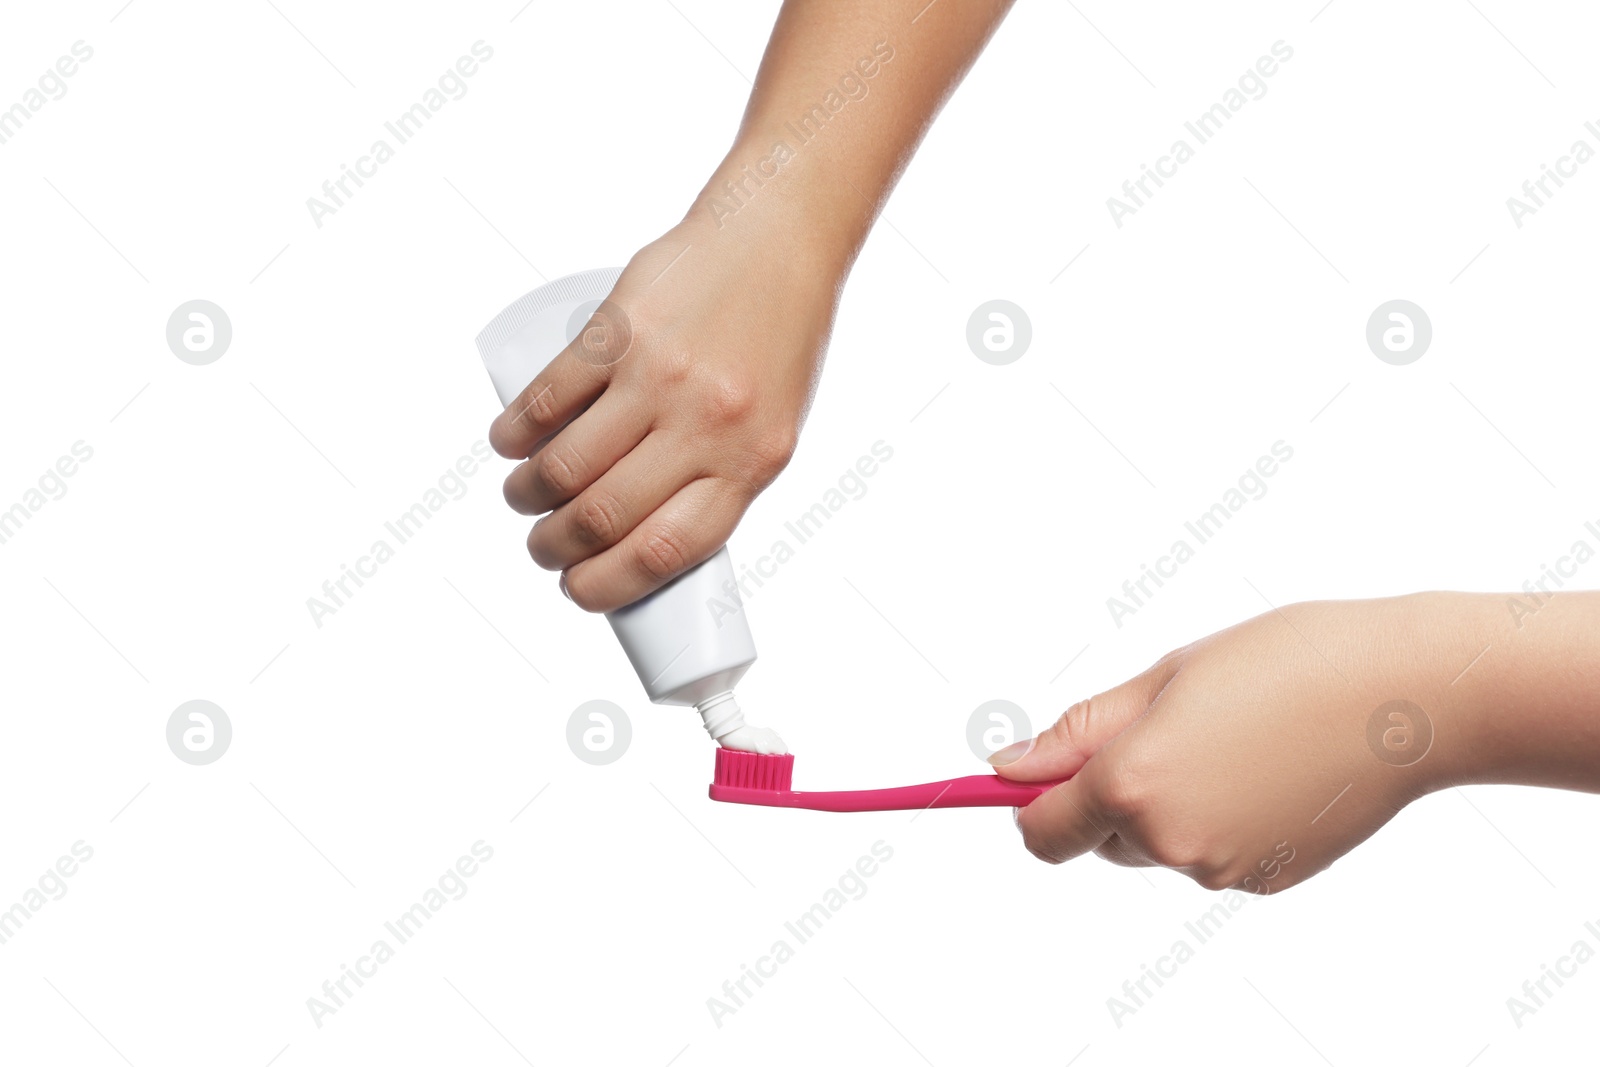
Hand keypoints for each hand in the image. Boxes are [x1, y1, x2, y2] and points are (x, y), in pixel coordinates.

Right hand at [488, 209, 841, 612]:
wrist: (776, 243)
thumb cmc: (773, 345)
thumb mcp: (769, 430)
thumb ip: (716, 482)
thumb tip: (641, 543)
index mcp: (751, 463)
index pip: (664, 552)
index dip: (607, 586)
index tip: (578, 591)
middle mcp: (706, 424)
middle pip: (602, 516)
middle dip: (554, 548)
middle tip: (542, 546)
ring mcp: (660, 375)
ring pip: (564, 465)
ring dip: (527, 494)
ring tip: (525, 495)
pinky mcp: (620, 328)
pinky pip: (548, 398)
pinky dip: (515, 432)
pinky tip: (509, 443)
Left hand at [992, 594, 1533, 892]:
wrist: (1407, 696)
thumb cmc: (1285, 661)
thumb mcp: (1165, 677)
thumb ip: (1079, 733)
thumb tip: (1008, 769)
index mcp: (1132, 785)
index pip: (1041, 831)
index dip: (1033, 803)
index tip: (1037, 776)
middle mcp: (1170, 842)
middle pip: (1099, 837)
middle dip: (1110, 793)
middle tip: (1168, 724)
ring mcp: (1222, 871)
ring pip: (1158, 845)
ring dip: (1168, 805)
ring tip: (1231, 737)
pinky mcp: (1266, 881)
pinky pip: (1211, 854)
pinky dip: (1219, 819)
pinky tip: (1267, 769)